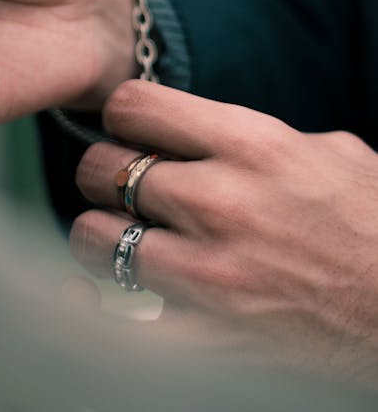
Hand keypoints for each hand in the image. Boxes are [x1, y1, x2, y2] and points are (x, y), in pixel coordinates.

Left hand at [71, 80, 377, 382]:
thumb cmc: (374, 226)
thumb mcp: (329, 154)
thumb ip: (260, 137)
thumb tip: (212, 132)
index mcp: (252, 144)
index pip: (135, 105)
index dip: (123, 116)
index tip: (130, 130)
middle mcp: (219, 200)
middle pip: (101, 168)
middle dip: (104, 174)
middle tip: (119, 186)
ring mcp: (208, 272)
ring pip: (92, 235)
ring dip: (98, 235)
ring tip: (119, 237)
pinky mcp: (205, 336)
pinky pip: (111, 320)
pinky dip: (94, 308)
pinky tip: (98, 294)